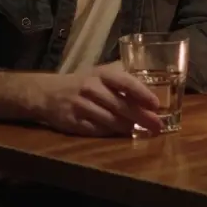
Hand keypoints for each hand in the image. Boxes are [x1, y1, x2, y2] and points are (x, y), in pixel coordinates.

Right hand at [29, 64, 164, 136]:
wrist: (48, 93)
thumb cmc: (82, 81)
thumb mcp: (101, 72)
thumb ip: (123, 75)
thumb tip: (152, 80)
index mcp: (101, 74)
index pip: (125, 82)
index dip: (142, 94)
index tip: (156, 105)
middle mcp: (91, 88)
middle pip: (121, 106)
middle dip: (142, 117)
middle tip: (158, 126)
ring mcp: (81, 106)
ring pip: (111, 121)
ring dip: (128, 127)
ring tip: (141, 131)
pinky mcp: (74, 123)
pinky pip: (98, 131)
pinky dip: (112, 133)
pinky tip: (121, 134)